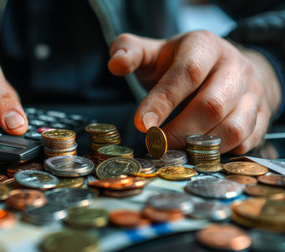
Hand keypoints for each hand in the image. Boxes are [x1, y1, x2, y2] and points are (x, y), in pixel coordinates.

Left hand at [108, 31, 280, 153]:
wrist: (225, 66)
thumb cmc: (180, 63)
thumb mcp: (155, 52)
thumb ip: (130, 51)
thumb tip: (115, 64)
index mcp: (205, 46)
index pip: (187, 73)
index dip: (163, 101)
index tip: (142, 125)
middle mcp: (235, 67)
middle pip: (212, 105)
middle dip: (180, 131)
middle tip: (156, 145)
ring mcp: (252, 92)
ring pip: (233, 127)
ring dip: (200, 146)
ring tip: (176, 151)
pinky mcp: (260, 114)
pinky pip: (246, 141)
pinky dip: (220, 153)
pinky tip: (197, 154)